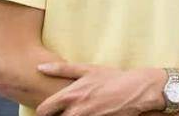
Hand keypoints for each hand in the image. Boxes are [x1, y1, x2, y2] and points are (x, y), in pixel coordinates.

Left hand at [35, 62, 162, 115]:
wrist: (137, 90)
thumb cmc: (113, 78)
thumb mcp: (88, 69)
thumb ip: (62, 69)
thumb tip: (40, 67)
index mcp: (70, 96)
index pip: (43, 111)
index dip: (45, 111)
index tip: (52, 109)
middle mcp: (76, 111)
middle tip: (70, 110)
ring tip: (84, 110)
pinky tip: (94, 113)